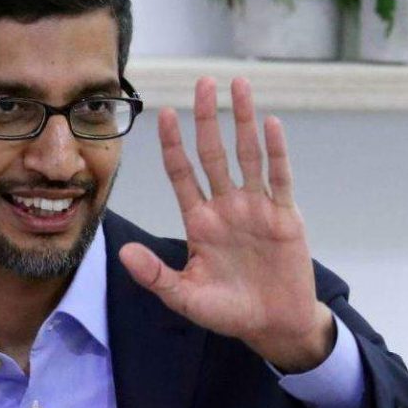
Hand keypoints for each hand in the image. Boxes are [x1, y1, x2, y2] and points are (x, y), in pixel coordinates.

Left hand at [119, 77, 333, 372]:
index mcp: (199, 222)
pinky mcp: (284, 216)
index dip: (173, 144)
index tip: (165, 113)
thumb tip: (123, 254)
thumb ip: (155, 275)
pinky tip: (272, 124)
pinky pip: (279, 178)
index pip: (182, 172)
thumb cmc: (228, 311)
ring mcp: (256, 208)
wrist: (274, 326)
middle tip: (203, 82)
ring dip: (244, 120)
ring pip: (247, 155)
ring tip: (239, 85)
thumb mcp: (185, 297)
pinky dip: (277, 151)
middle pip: (213, 152)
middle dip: (207, 118)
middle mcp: (225, 206)